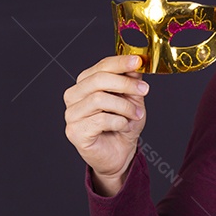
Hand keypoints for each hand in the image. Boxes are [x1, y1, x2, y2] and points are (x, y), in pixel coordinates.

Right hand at [64, 55, 149, 195]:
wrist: (120, 154)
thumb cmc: (123, 125)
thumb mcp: (132, 99)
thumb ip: (131, 80)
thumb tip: (136, 62)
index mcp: (85, 84)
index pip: (101, 66)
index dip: (120, 62)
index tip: (138, 61)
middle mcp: (74, 96)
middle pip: (98, 80)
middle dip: (125, 83)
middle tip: (144, 90)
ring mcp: (71, 114)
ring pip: (99, 99)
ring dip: (125, 106)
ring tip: (137, 115)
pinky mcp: (75, 131)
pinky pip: (100, 119)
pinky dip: (118, 121)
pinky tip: (123, 126)